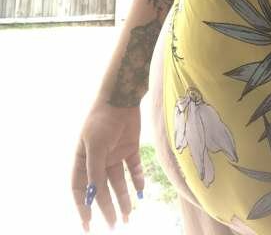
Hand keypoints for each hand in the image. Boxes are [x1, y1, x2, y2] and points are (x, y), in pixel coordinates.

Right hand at [71, 101, 144, 231]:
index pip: (80, 188)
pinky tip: (141, 192)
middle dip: (107, 207)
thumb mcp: (96, 147)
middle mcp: (98, 159)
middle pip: (102, 188)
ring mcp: (114, 153)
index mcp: (83, 159)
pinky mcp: (130, 147)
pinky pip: (134, 168)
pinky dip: (137, 180)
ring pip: (119, 182)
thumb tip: (93, 196)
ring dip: (123, 198)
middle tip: (115, 225)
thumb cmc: (103, 120)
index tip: (89, 224)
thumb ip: (95, 172)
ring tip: (128, 216)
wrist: (122, 97)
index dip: (83, 206)